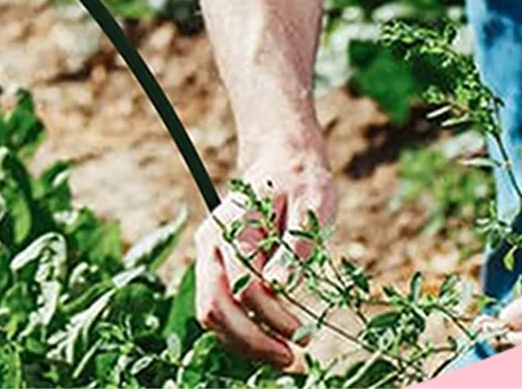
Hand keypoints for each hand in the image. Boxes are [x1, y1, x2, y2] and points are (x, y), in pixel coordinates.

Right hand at [193, 150, 337, 369]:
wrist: (281, 161)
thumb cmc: (301, 182)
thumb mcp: (312, 204)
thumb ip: (295, 245)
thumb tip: (279, 286)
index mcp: (234, 224)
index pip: (244, 284)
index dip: (272, 316)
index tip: (303, 335)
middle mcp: (212, 242)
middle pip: (215, 305)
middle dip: (251, 340)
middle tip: (289, 359)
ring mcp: (209, 255)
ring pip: (211, 312)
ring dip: (243, 342)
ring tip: (282, 356)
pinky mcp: (215, 267)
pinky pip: (218, 308)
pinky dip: (239, 331)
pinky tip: (269, 340)